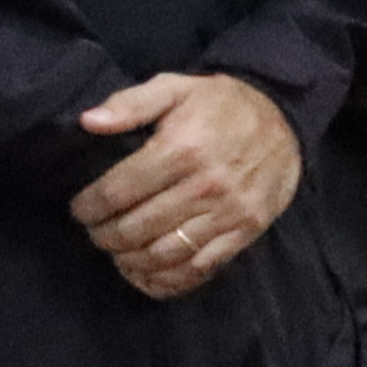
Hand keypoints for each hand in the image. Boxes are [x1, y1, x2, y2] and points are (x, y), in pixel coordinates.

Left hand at [69, 69, 297, 299]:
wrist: (286, 118)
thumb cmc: (221, 105)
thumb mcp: (175, 87)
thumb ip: (130, 103)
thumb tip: (88, 122)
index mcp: (182, 148)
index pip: (118, 192)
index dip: (89, 207)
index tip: (80, 209)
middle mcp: (206, 184)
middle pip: (136, 228)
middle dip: (104, 236)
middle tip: (96, 232)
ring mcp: (230, 211)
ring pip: (165, 253)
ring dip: (131, 261)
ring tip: (119, 252)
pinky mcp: (248, 229)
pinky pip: (202, 266)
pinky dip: (170, 279)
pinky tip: (149, 274)